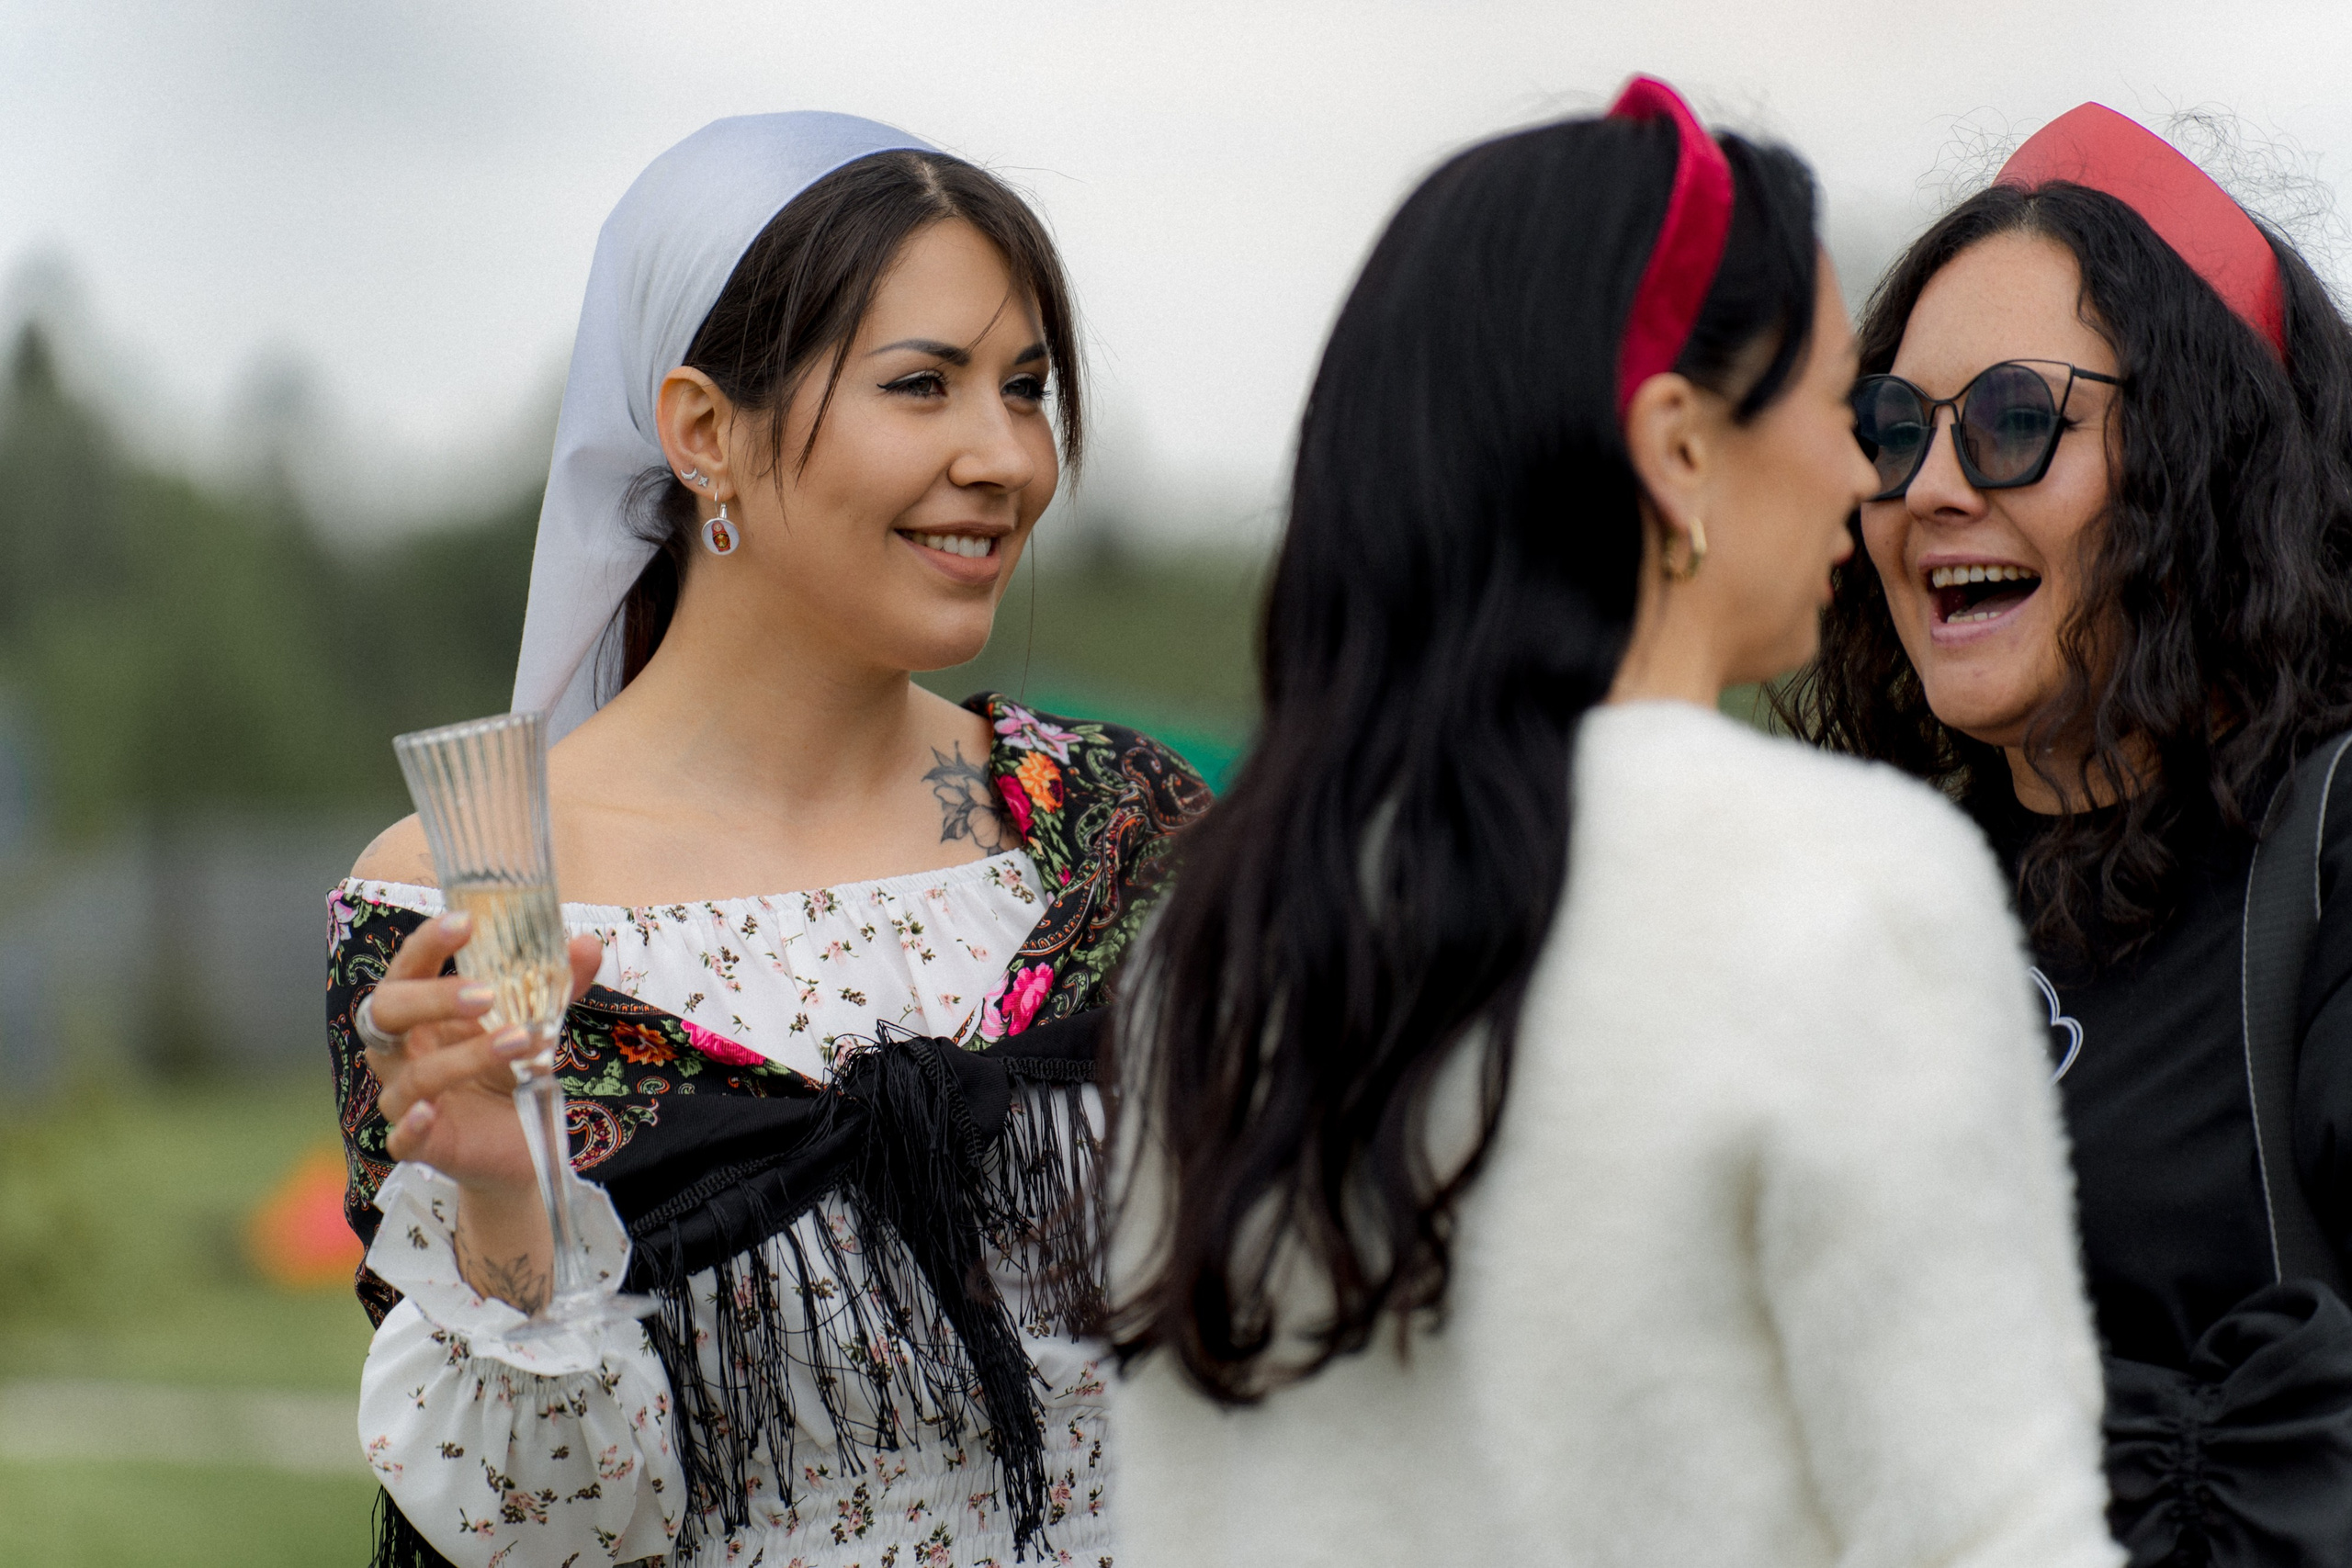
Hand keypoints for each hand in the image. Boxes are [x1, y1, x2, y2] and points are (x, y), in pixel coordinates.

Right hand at [366, 912, 603, 1194]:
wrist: (517, 1143)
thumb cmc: (509, 1071)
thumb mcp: (535, 1023)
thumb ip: (557, 985)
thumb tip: (586, 944)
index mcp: (424, 1012)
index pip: (409, 967)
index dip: (428, 943)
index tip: (466, 921)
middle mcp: (403, 1050)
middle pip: (387, 1011)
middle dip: (433, 997)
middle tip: (486, 993)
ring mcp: (404, 1098)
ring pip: (413, 1074)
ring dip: (467, 1056)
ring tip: (523, 1040)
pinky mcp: (417, 1144)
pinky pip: (401, 1137)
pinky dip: (412, 1124)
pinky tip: (430, 1113)